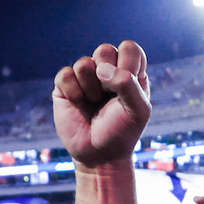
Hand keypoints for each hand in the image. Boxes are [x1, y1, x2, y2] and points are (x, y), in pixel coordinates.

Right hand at [52, 40, 151, 166]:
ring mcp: (85, 77)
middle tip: (109, 97)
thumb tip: (101, 68)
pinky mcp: (65, 86)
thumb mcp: (138, 110)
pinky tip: (78, 104)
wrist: (99, 155)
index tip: (127, 86)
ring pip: (83, 63)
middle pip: (104, 50)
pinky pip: (65, 75)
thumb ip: (128, 83)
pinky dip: (73, 92)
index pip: (129, 48)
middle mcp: (108, 70)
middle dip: (107, 76)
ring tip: (94, 103)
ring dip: (91, 88)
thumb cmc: (122, 132)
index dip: (127, 64)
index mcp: (130, 72)